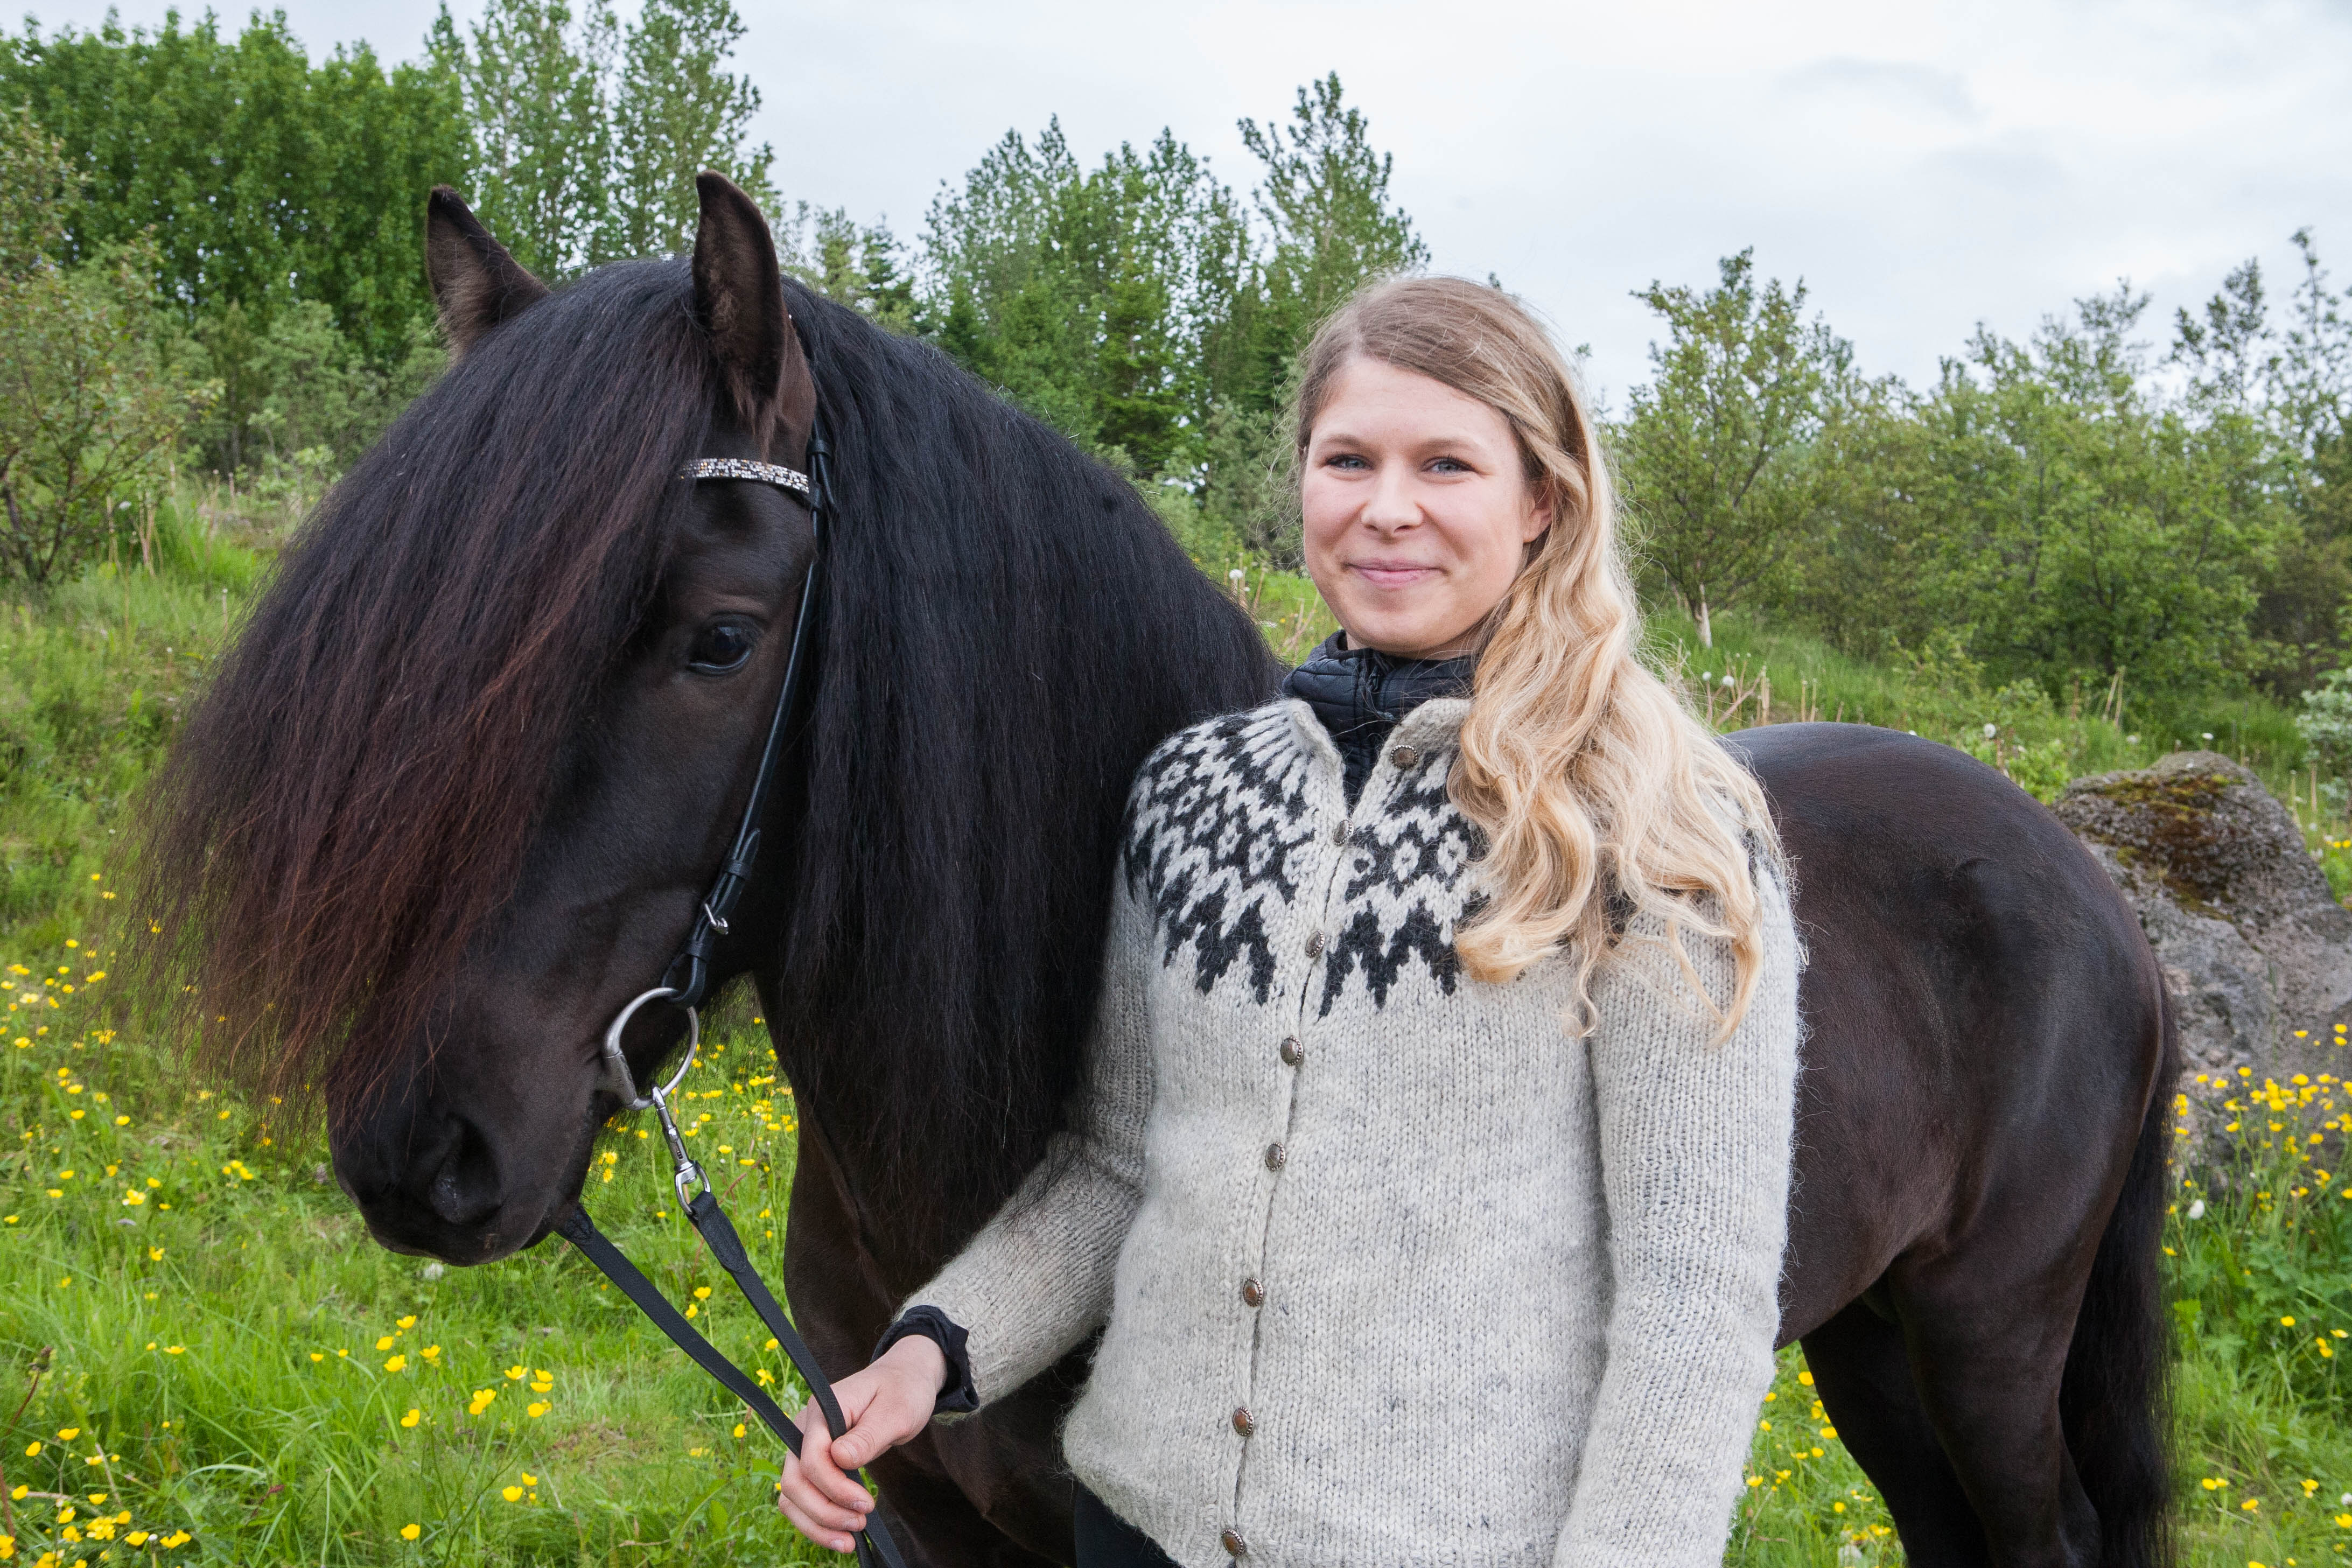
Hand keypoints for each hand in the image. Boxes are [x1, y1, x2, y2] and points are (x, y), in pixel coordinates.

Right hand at [777, 1333, 947, 1552]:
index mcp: (822, 1408)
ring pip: (792, 1494)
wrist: (903, 1383)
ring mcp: (804, 1445)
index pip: (812, 1458)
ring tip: (848, 1541)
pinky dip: (815, 1519)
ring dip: (816, 1522)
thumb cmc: (902, 1392)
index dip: (835, 1488)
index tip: (866, 1505)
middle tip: (859, 1524)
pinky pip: (802, 1496)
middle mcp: (804, 1427)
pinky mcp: (812, 1461)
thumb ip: (868, 1436)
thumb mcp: (896, 1412)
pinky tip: (838, 1535)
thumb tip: (840, 1459)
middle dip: (824, 1511)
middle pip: (795, 1481)